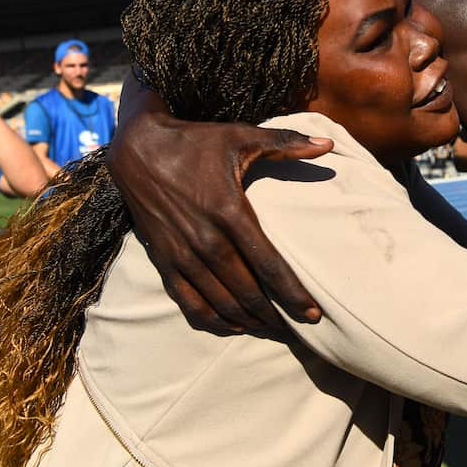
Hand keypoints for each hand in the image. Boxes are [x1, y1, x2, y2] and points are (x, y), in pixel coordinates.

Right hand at [106, 110, 332, 336]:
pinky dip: (212, 319)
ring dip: (248, 321)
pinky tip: (234, 326)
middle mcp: (204, 238)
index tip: (313, 313)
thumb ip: (287, 144)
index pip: (268, 264)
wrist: (136, 148)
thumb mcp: (242, 136)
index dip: (292, 293)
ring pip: (219, 301)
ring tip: (273, 330)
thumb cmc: (196, 141)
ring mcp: (181, 252)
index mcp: (229, 211)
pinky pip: (188, 302)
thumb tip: (330, 145)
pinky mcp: (162, 260)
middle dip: (275, 315)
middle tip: (299, 329)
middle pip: (246, 291)